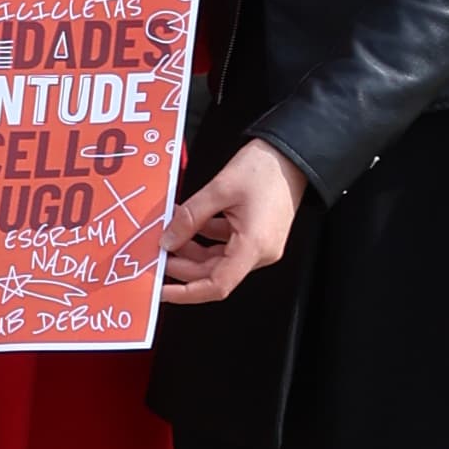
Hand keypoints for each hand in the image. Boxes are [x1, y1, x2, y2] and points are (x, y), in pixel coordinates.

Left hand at [159, 136, 305, 305]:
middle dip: (183, 265)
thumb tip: (167, 240)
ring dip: (190, 248)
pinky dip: (203, 236)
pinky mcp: (255, 235)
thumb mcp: (219, 189)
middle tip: (157, 252)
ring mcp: (258, 245)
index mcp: (254, 246)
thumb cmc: (266, 169)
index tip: (162, 291)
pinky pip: (224, 244)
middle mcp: (260, 252)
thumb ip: (190, 217)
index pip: (217, 285)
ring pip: (216, 258)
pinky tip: (186, 222)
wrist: (291, 155)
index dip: (186, 292)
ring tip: (168, 232)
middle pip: (214, 272)